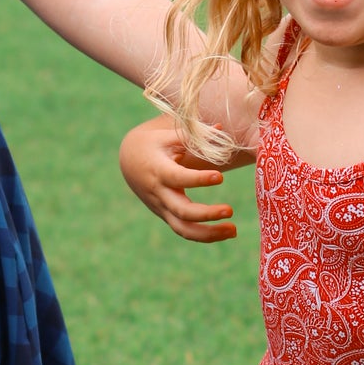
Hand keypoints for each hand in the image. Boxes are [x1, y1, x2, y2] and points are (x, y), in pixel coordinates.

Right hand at [118, 115, 238, 242]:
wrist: (129, 162)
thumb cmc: (154, 144)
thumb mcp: (168, 136)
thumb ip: (194, 135)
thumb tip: (221, 128)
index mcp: (159, 170)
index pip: (178, 178)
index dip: (198, 179)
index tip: (219, 177)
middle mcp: (160, 193)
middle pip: (181, 211)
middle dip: (206, 214)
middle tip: (230, 211)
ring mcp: (162, 208)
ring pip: (183, 229)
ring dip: (209, 234)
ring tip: (234, 230)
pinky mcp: (167, 216)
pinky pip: (185, 231)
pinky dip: (205, 236)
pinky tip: (225, 232)